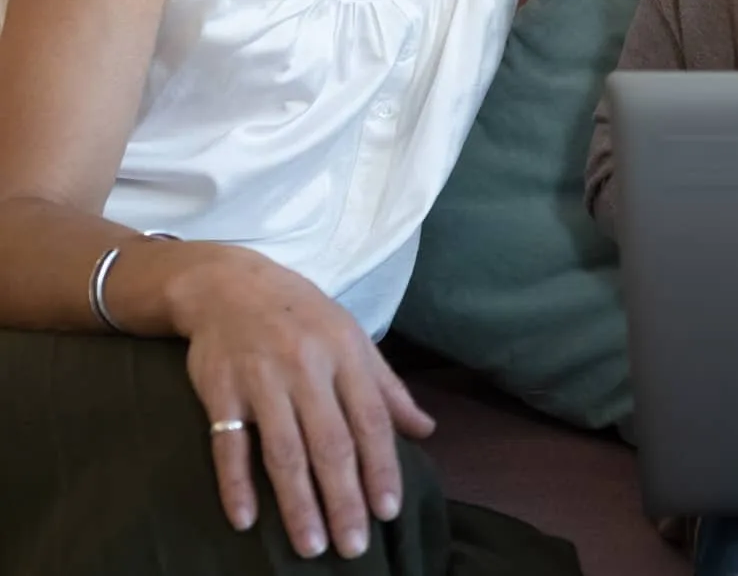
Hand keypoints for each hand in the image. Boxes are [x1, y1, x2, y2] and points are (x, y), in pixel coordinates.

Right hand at [167, 246, 434, 558]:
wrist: (228, 283)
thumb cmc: (302, 316)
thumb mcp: (353, 339)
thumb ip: (388, 389)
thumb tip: (426, 430)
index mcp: (346, 356)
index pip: (371, 421)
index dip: (382, 467)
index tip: (389, 510)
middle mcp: (307, 369)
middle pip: (330, 444)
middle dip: (344, 499)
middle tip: (353, 545)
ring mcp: (261, 381)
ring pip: (284, 451)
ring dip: (298, 503)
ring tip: (311, 546)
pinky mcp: (219, 391)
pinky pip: (228, 445)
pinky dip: (236, 483)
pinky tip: (246, 519)